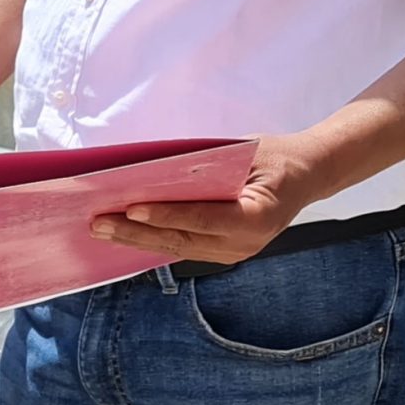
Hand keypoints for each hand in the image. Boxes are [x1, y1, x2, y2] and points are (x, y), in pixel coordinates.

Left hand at [90, 133, 326, 264]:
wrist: (306, 175)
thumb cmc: (272, 158)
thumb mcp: (242, 153)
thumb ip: (204, 166)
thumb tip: (152, 169)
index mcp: (257, 216)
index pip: (202, 218)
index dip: (166, 215)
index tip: (132, 208)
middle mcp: (246, 243)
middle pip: (182, 240)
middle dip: (136, 232)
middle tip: (98, 223)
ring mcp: (236, 252)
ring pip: (178, 248)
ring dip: (137, 239)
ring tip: (101, 230)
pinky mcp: (225, 251)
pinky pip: (183, 247)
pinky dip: (152, 240)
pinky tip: (124, 234)